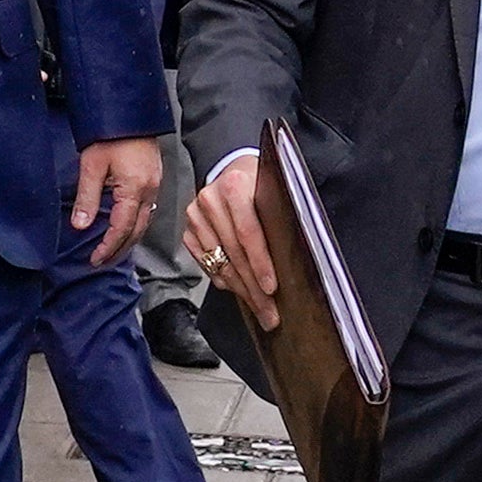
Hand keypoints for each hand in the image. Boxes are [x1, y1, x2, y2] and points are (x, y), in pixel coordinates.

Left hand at [74, 136, 162, 267]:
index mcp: (135, 189)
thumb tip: (80, 225)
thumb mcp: (92, 165)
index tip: (95, 259)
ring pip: (144, 222)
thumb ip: (87, 198)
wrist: (129, 111)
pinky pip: (147, 210)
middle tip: (102, 261)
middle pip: (137, 231)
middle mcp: (150, 190)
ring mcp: (155, 185)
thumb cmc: (110, 133)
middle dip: (120, 249)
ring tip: (112, 250)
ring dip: (128, 239)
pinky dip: (135, 224)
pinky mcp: (154, 178)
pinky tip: (125, 227)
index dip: (108, 247)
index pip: (122, 228)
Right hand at [185, 154, 278, 330]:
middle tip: (269, 312)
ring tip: (258, 308)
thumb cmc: (260, 186)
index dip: (260, 264)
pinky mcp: (188, 230)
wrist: (232, 170)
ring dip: (240, 289)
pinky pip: (205, 263)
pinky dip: (222, 280)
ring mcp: (195, 216)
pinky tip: (237, 290)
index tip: (271, 288)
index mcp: (234, 186)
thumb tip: (293, 263)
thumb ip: (280, 221)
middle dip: (253, 287)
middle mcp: (210, 200)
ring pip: (219, 263)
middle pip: (234, 253)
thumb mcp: (274, 194)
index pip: (248, 233)